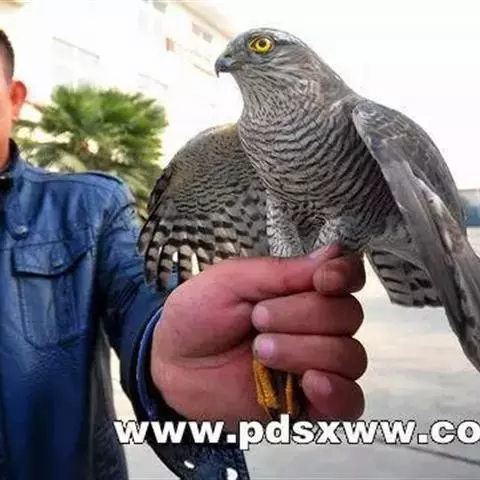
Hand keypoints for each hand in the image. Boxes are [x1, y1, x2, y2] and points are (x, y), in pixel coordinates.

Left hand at [150, 245, 366, 430]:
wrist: (173, 368)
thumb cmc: (198, 316)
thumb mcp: (230, 281)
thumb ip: (281, 271)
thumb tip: (336, 251)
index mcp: (300, 290)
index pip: (348, 277)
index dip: (345, 275)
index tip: (323, 280)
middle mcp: (317, 325)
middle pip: (348, 315)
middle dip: (303, 315)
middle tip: (258, 319)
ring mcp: (316, 364)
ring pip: (350, 356)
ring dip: (306, 351)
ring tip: (262, 351)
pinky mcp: (310, 404)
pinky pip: (350, 402)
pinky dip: (337, 392)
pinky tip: (309, 384)